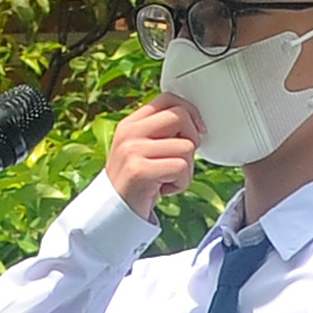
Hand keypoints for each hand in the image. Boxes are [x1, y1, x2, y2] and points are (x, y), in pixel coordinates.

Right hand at [106, 96, 204, 217]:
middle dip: (192, 139)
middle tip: (183, 159)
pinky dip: (181, 183)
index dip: (190, 111)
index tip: (198, 130)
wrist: (114, 213)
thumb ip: (161, 133)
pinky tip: (164, 189)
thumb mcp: (143, 150)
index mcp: (131, 123)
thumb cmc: (137, 183)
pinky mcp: (139, 170)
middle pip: (180, 117)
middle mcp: (130, 132)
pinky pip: (181, 168)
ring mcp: (132, 150)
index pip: (167, 99)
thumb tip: (195, 122)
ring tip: (168, 178)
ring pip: (186, 147)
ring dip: (186, 169)